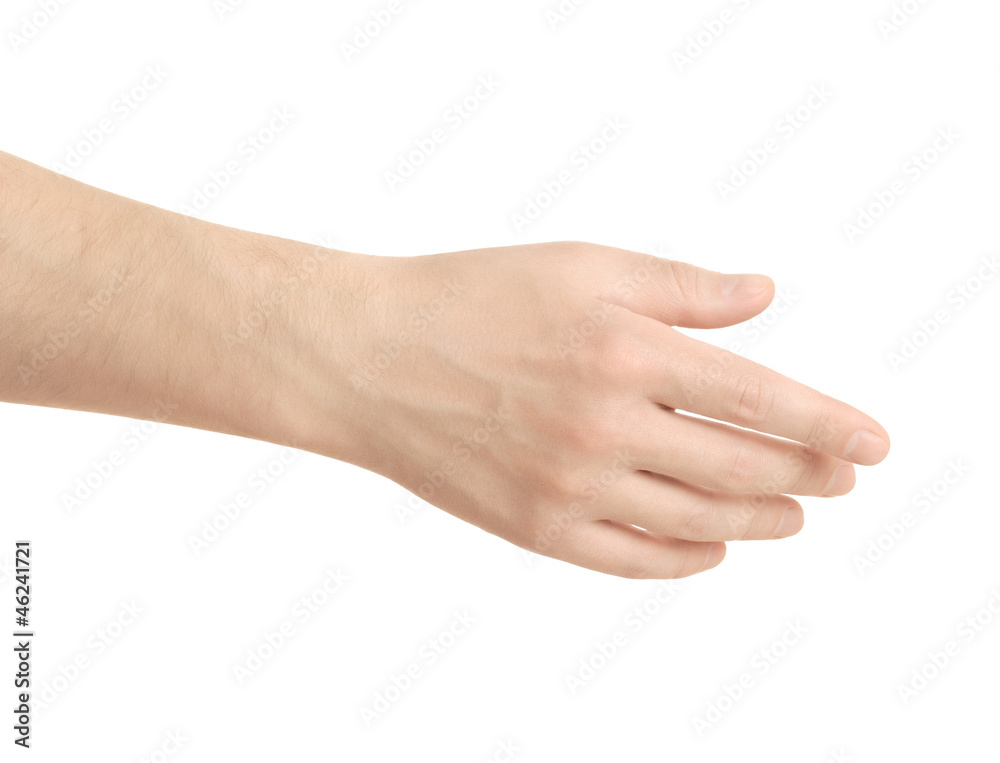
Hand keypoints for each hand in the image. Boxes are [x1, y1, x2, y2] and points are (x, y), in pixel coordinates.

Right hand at [306, 241, 889, 578]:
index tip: (873, 445)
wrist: (367, 359)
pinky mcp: (536, 529)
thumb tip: (765, 298)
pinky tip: (715, 547)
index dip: (827, 425)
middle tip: (838, 476)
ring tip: (792, 514)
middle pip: (740, 467)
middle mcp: (606, 428)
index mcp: (625, 351)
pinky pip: (634, 560)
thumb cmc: (470, 298)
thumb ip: (681, 288)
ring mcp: (570, 487)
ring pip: (698, 519)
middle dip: (806, 475)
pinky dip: (688, 558)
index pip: (759, 399)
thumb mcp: (580, 267)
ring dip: (760, 519)